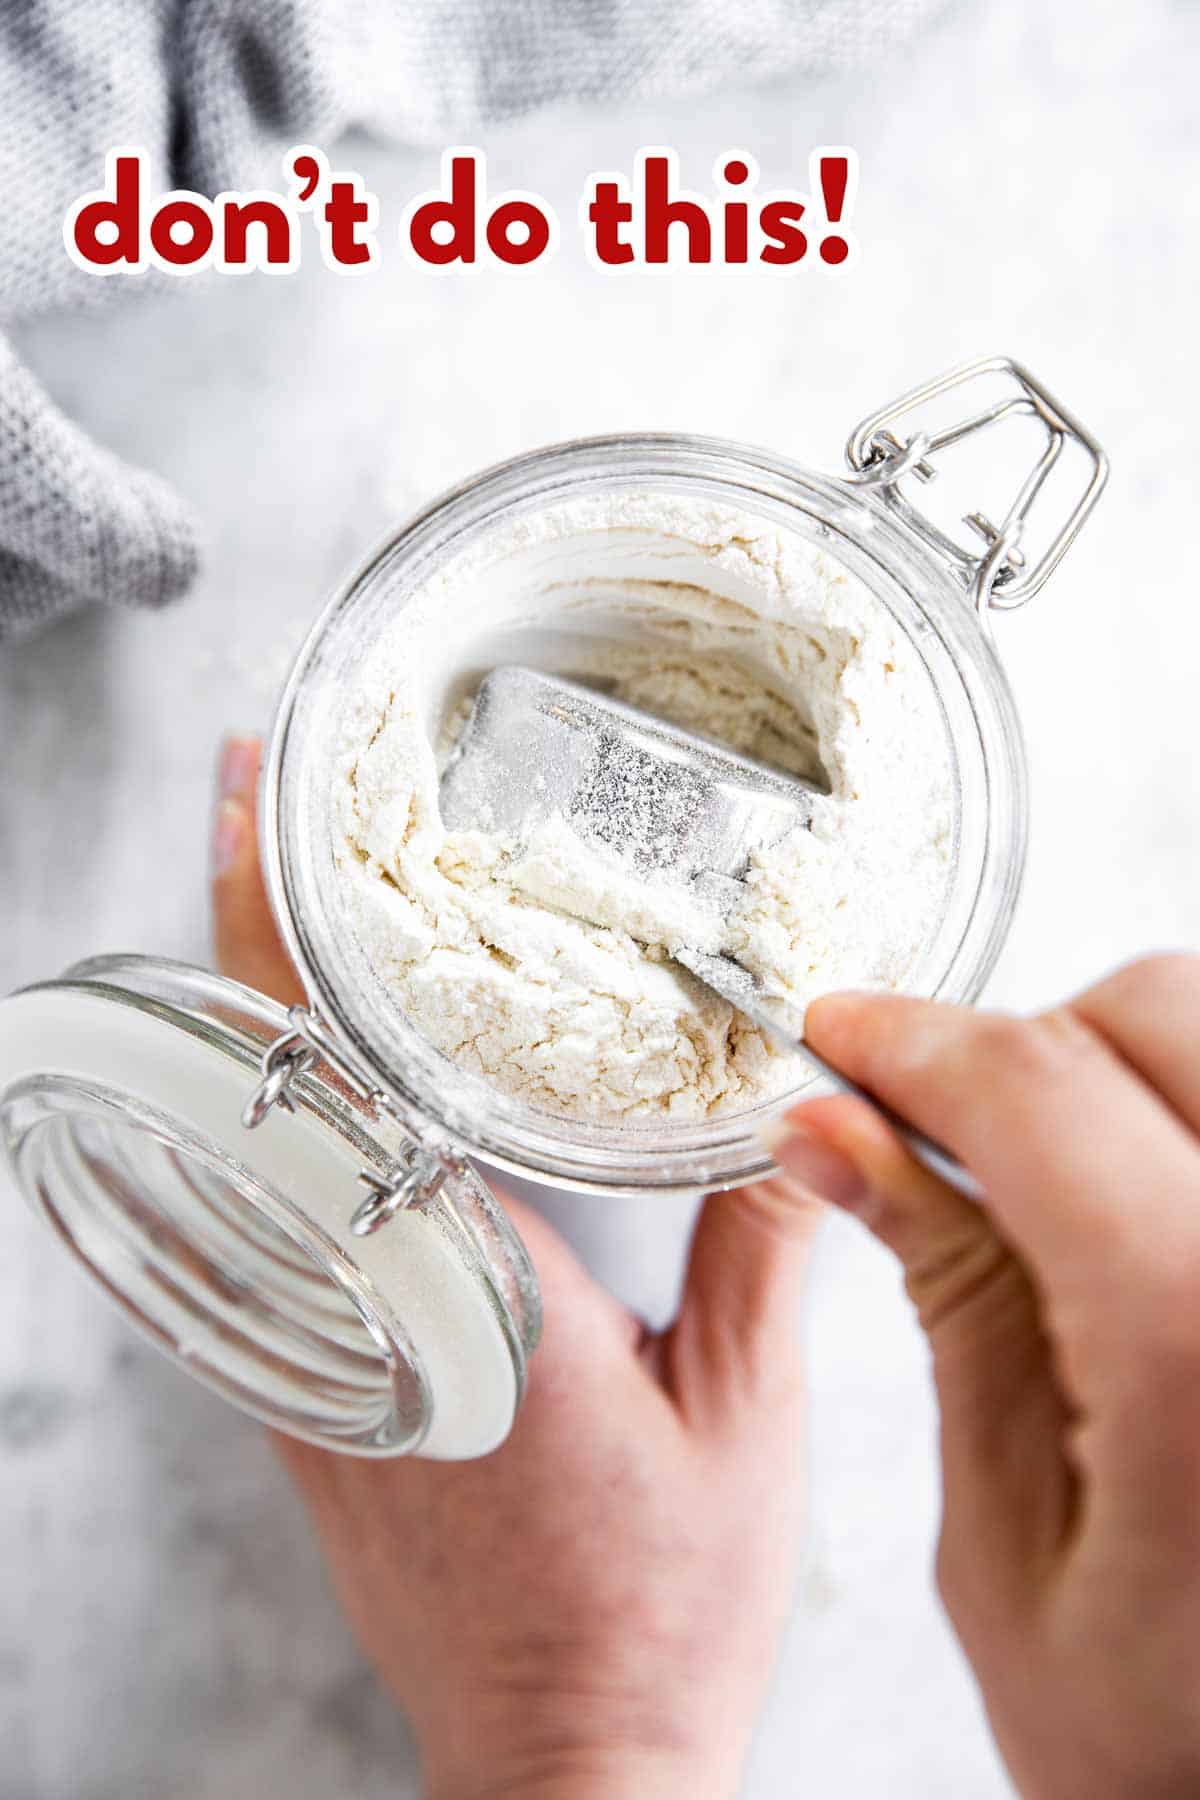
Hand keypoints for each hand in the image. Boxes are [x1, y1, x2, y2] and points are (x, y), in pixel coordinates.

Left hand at [212, 737, 831, 1799]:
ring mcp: (317, 1369)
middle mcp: (363, 1317)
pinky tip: (308, 1091)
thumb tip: (800, 1116)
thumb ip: (760, 1248)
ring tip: (273, 908)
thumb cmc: (657, 1612)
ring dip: (249, 1022)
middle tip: (247, 800)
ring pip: (245, 1154)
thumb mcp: (743, 1419)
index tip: (252, 809)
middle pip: (260, 1085)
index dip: (280, 931)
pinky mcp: (310, 1413)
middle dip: (237, 930)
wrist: (565, 1766)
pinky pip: (264, 1236)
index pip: (344, 1075)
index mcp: (471, 1295)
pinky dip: (270, 1132)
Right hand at [779, 961, 1199, 1798]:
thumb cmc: (1169, 1758)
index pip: (1040, 1092)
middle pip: (1158, 1011)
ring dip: (1118, 1066)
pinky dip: (1183, 1111)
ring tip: (1053, 1181)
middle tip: (941, 1125)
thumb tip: (839, 1135)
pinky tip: (1142, 1204)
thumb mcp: (1006, 1543)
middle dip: (1022, 1045)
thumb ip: (946, 1296)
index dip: (913, 1043)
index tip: (843, 1042)